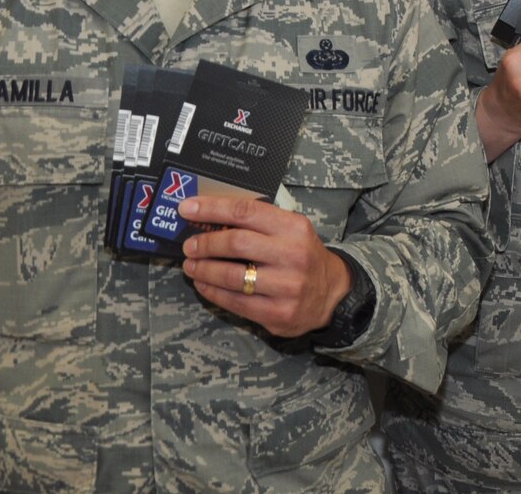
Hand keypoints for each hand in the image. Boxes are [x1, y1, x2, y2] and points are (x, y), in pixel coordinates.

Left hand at [178, 194, 352, 337]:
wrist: (332, 293)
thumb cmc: (303, 256)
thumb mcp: (291, 231)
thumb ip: (259, 224)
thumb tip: (212, 218)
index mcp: (294, 227)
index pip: (246, 212)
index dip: (212, 209)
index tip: (188, 208)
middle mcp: (293, 255)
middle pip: (236, 243)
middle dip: (205, 243)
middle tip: (189, 245)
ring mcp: (286, 286)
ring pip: (232, 276)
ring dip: (204, 269)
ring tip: (191, 265)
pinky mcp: (278, 313)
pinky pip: (236, 302)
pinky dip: (213, 292)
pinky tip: (204, 284)